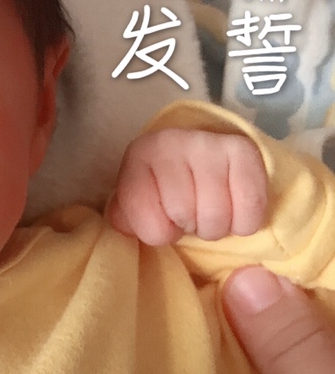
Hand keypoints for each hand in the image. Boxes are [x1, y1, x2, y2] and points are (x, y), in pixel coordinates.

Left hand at [105, 128, 268, 245]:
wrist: (203, 154)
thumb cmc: (165, 187)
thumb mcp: (137, 201)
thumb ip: (125, 220)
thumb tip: (124, 228)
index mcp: (139, 154)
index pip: (149, 223)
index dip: (159, 232)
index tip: (163, 218)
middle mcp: (171, 141)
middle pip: (183, 215)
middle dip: (188, 226)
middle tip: (190, 212)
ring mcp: (209, 143)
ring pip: (216, 217)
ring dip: (215, 226)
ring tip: (209, 209)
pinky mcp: (244, 151)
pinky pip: (249, 210)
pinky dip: (243, 223)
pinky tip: (234, 209)